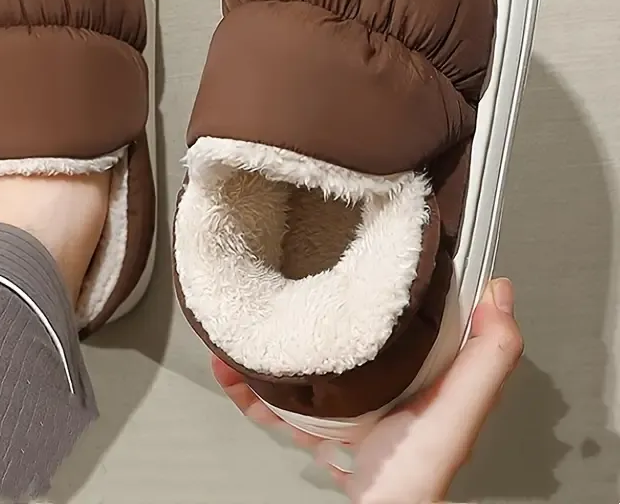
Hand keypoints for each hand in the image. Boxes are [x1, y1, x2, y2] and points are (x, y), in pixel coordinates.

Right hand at [213, 278, 522, 502]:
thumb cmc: (412, 480)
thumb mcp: (455, 411)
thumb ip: (485, 359)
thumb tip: (501, 294)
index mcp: (416, 378)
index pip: (403, 321)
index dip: (385, 289)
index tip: (359, 253)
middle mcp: (378, 392)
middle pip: (343, 339)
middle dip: (312, 309)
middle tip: (288, 280)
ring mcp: (342, 415)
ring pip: (302, 366)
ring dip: (271, 343)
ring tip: (248, 320)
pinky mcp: (311, 434)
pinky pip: (273, 404)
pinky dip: (249, 387)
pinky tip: (232, 370)